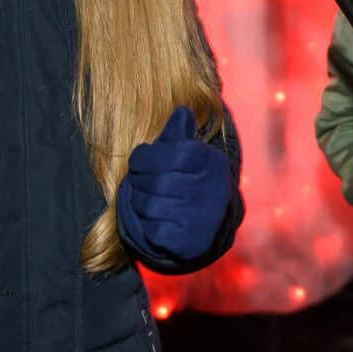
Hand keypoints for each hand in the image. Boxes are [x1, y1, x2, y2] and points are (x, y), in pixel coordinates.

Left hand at [120, 106, 232, 261]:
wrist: (205, 222)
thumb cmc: (187, 178)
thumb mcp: (184, 152)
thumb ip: (177, 133)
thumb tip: (181, 111)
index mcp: (212, 161)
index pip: (171, 153)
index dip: (144, 157)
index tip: (139, 161)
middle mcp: (213, 189)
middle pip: (156, 181)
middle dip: (140, 182)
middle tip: (141, 183)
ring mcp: (204, 217)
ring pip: (151, 206)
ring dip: (141, 203)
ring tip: (148, 200)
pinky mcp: (192, 240)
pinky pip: (154, 230)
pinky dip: (147, 225)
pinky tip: (155, 220)